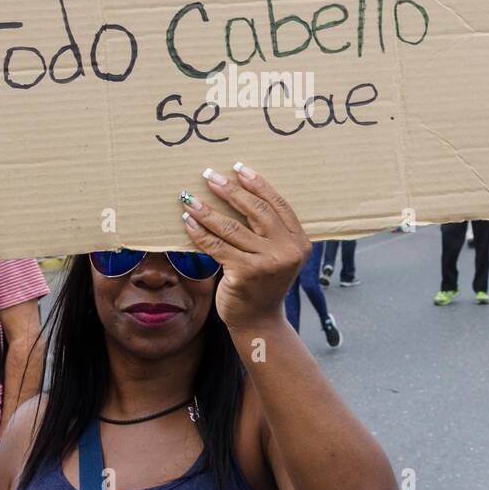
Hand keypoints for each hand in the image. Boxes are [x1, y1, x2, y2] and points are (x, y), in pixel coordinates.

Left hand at [182, 165, 310, 332]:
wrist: (259, 321)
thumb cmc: (264, 283)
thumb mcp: (277, 255)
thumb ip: (269, 231)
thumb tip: (238, 192)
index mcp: (300, 241)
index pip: (277, 204)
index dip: (258, 184)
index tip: (238, 168)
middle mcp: (287, 250)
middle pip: (256, 210)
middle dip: (230, 190)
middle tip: (210, 176)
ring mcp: (267, 262)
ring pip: (231, 227)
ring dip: (207, 210)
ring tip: (190, 197)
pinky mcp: (244, 273)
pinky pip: (217, 245)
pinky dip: (200, 232)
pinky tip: (188, 221)